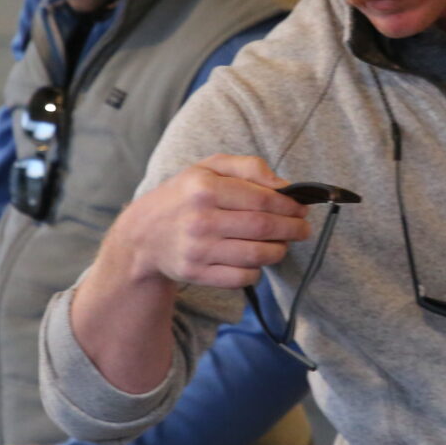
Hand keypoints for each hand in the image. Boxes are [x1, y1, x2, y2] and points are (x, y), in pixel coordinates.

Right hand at [112, 154, 309, 289]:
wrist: (143, 235)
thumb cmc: (184, 196)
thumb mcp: (208, 168)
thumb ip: (248, 166)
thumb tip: (284, 184)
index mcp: (204, 189)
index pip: (263, 199)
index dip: (290, 206)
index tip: (301, 209)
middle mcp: (200, 220)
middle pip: (264, 228)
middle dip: (292, 229)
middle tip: (302, 229)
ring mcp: (198, 250)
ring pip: (257, 255)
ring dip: (279, 251)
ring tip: (281, 244)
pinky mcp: (196, 274)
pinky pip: (242, 278)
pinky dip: (257, 271)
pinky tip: (255, 260)